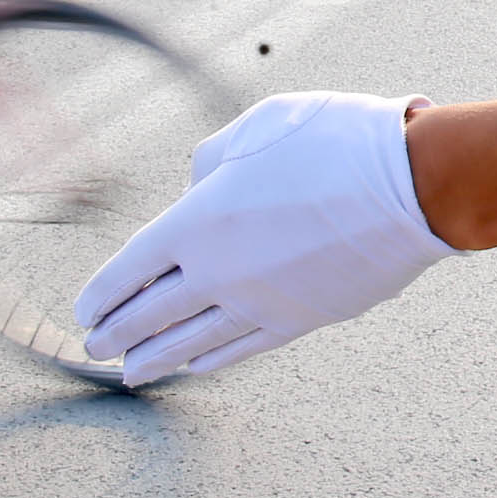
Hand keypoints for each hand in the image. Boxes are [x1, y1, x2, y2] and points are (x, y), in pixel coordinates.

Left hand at [72, 91, 460, 385]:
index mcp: (198, 220)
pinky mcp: (300, 318)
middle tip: (95, 346)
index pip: (131, 266)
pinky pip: (242, 347)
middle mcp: (218, 271)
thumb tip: (200, 183)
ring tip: (130, 372)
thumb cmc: (337, 142)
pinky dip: (212, 359)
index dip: (103, 291)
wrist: (411, 185)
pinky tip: (195, 366)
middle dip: (118, 332)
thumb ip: (217, 158)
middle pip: (152, 312)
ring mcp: (259, 301)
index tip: (85, 309)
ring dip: (155, 357)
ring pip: (191, 340)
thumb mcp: (261, 125)